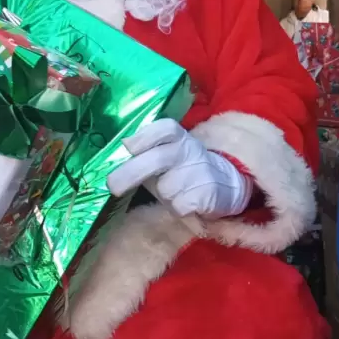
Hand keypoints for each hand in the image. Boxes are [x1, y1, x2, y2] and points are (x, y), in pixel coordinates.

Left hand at [107, 119, 250, 218]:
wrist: (226, 182)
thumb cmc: (183, 168)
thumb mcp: (166, 154)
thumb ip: (143, 154)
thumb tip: (114, 156)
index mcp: (177, 136)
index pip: (163, 129)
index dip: (144, 136)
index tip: (127, 147)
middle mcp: (188, 150)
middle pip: (158, 159)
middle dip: (131, 173)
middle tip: (112, 186)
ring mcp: (200, 171)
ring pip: (166, 189)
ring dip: (163, 195)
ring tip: (174, 192)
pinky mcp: (208, 193)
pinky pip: (179, 206)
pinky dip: (177, 208)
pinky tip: (187, 202)